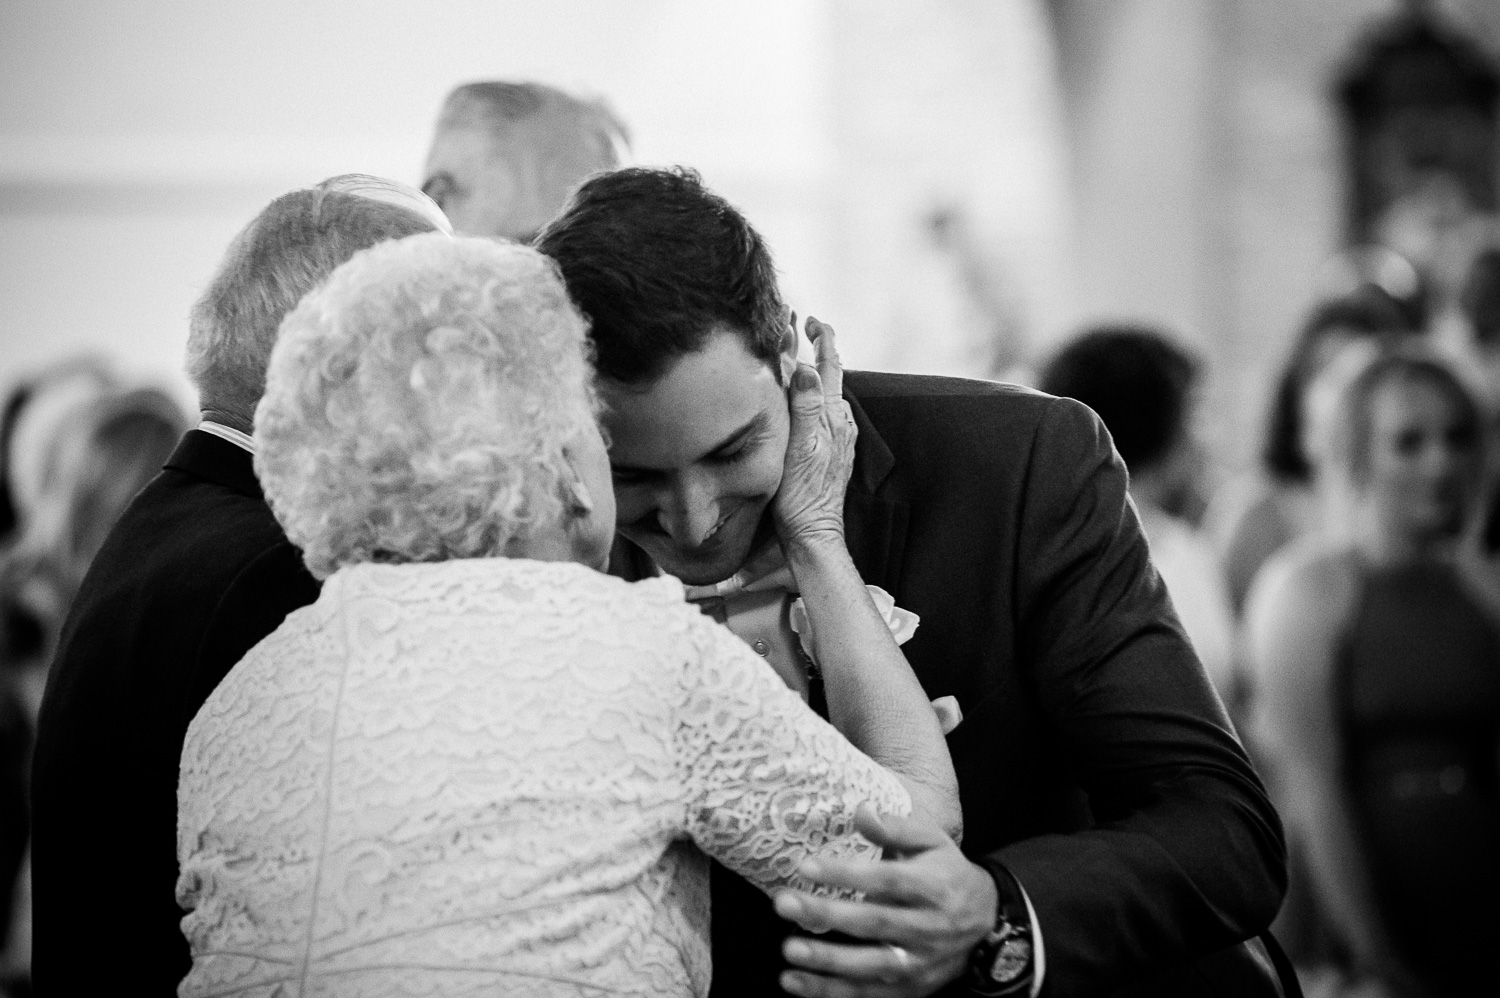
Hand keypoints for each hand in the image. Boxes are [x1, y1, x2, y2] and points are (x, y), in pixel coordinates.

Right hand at [774, 316, 856, 550]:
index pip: (830, 365)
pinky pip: (822, 414)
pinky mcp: (832, 452)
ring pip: (825, 395)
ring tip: (792, 363)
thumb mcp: (800, 446)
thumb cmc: (802, 494)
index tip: (811, 321)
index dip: (823, 338)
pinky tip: (798, 405)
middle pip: (829, 377)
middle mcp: (840, 423)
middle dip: (815, 352)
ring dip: (811, 376)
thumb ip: (806, 405)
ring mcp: (838, 438)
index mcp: (832, 415)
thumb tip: (807, 368)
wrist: (812, 531)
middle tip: (796, 333)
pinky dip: (810, 399)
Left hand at [774, 809, 996, 997]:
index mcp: (933, 885)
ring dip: (827, 961)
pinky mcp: (911, 989)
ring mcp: (920, 962)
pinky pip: (868, 994)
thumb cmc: (948, 872)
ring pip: (871, 965)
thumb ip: (895, 828)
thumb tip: (860, 811)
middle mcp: (928, 927)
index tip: (807, 866)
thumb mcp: (932, 841)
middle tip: (784, 904)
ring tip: (790, 948)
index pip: (888, 880)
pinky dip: (831, 992)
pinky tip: (795, 982)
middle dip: (827, 915)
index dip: (847, 874)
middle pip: (875, 923)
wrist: (988, 923)